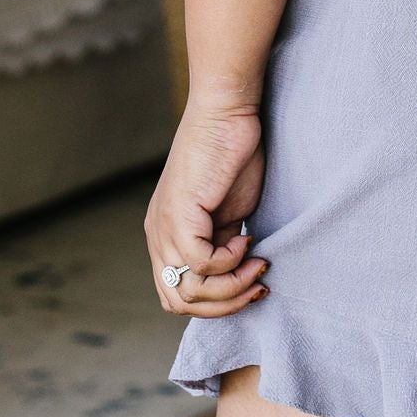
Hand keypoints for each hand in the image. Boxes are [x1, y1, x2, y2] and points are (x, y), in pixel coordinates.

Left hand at [146, 104, 268, 317]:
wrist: (226, 112)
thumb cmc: (231, 156)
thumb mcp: (227, 216)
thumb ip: (223, 248)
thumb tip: (237, 280)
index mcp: (165, 237)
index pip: (178, 296)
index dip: (217, 302)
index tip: (253, 282)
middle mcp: (157, 236)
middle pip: (180, 302)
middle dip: (226, 304)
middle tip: (258, 282)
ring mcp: (164, 227)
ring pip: (190, 291)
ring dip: (232, 287)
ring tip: (257, 264)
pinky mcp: (178, 215)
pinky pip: (201, 264)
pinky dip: (230, 262)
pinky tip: (246, 239)